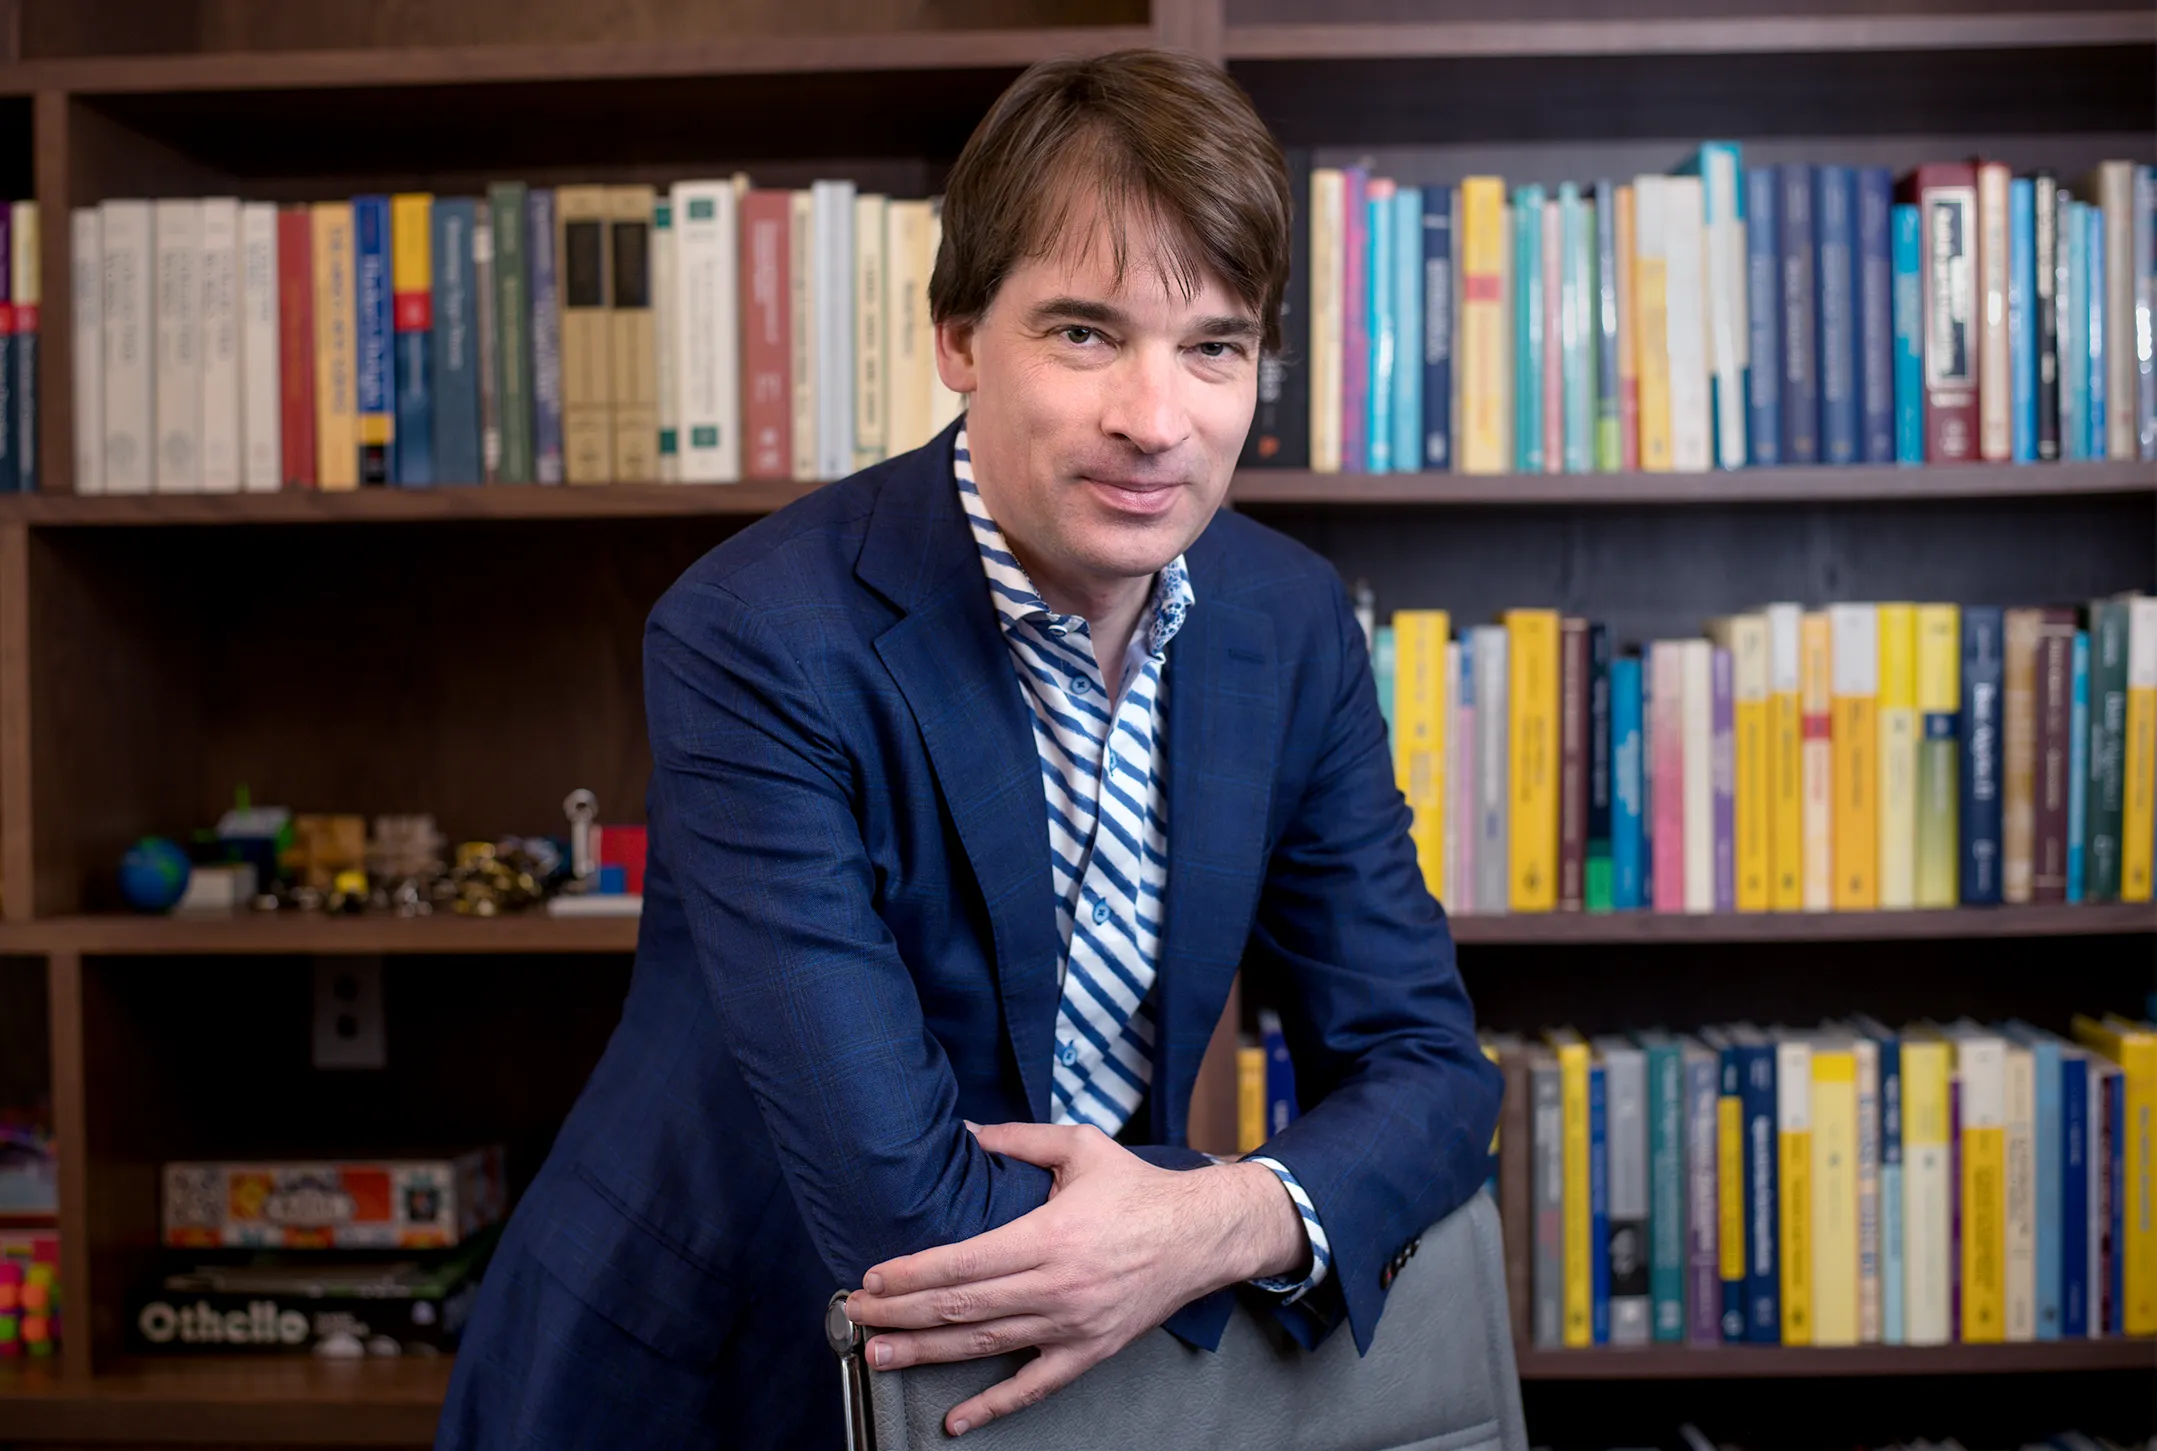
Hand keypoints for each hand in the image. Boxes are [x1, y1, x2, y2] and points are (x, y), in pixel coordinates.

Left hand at [843, 1121, 1306, 1436]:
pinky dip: (993, 1408)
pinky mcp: (1089, 1352)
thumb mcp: (1080, 1147)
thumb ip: (1019, 1140)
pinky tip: (956, 1421)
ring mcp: (1071, 1326)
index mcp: (1049, 1236)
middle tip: (855, 1318)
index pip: (963, 1262)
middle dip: (900, 1315)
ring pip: (984, 1347)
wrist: (1203, 1235)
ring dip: (926, 1355)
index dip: (911, 1274)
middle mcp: (1056, 1287)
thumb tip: (967, 1132)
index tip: (873, 1279)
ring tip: (880, 1356)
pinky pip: (1033, 1387)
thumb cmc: (1138, 1189)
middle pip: (960, 1307)